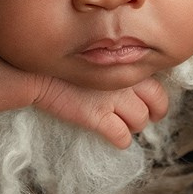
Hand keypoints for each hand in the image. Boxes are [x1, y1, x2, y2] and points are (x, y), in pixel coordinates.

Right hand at [0, 55, 167, 148]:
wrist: (34, 70)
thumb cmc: (58, 59)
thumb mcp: (91, 52)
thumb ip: (111, 60)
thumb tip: (122, 70)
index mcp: (125, 61)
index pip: (157, 82)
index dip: (156, 96)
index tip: (151, 101)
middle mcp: (125, 79)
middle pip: (158, 103)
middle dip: (154, 113)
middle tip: (148, 117)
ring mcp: (113, 99)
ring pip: (140, 121)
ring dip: (134, 126)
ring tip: (124, 125)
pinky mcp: (98, 117)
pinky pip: (121, 136)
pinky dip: (121, 140)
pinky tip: (115, 139)